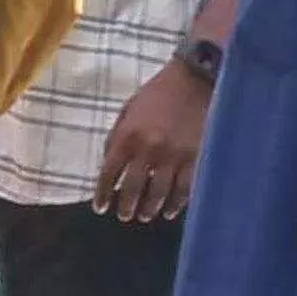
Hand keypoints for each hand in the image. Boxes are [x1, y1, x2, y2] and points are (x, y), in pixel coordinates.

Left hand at [93, 61, 211, 223]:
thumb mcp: (128, 110)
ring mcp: (173, 156)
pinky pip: (184, 190)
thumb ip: (116, 137)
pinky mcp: (195, 159)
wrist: (194, 80)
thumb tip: (107, 165)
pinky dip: (175, 204)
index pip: (109, 173)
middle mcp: (148, 150)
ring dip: (149, 209)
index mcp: (127, 136)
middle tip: (124, 216)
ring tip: (145, 216)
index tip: (100, 207)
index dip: (103, 194)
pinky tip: (169, 211)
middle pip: (133, 189)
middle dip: (126, 206)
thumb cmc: (157, 93)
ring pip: (158, 194)